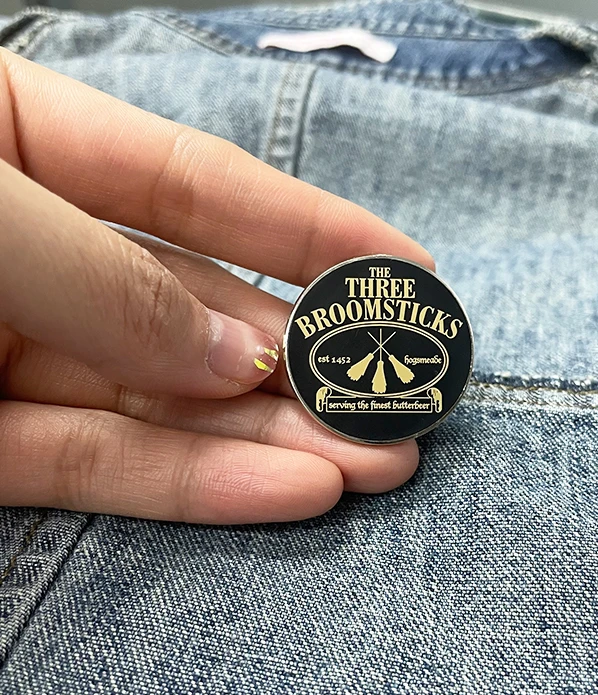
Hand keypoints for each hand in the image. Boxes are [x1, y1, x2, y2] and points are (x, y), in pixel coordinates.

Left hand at [0, 49, 432, 523]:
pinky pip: (93, 465)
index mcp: (16, 151)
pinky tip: (290, 491)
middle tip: (399, 403)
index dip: (311, 230)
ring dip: (270, 439)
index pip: (198, 189)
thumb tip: (241, 358)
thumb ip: (110, 283)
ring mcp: (1, 358)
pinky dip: (189, 486)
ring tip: (374, 464)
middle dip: (303, 361)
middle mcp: (29, 258)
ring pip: (158, 403)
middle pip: (194, 310)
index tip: (409, 268)